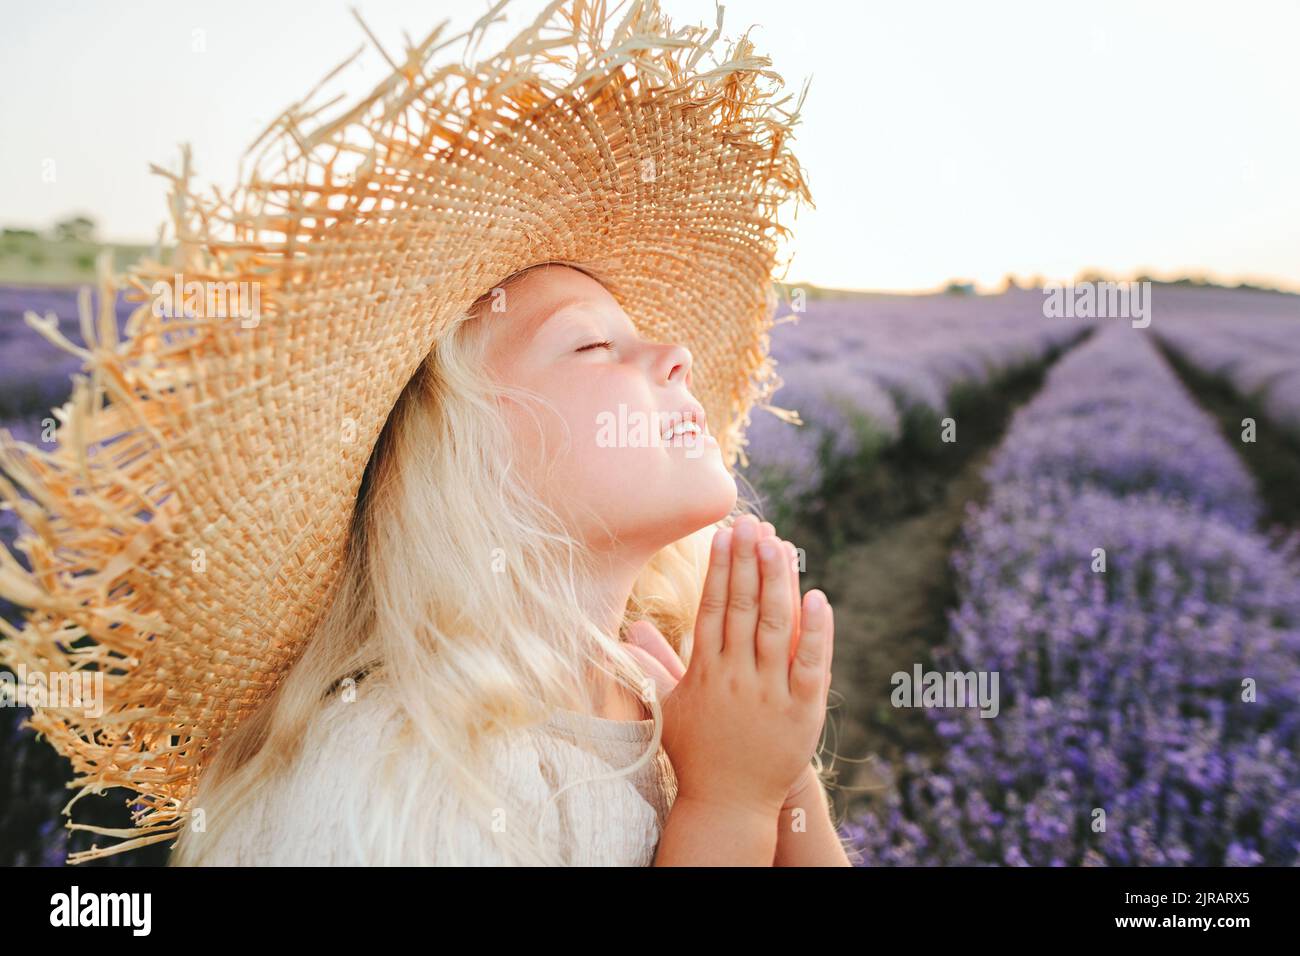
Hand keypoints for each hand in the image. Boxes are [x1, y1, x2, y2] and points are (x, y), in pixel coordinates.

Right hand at [623, 516, 833, 816]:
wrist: (730, 805)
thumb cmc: (697, 754)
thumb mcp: (668, 708)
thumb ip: (653, 666)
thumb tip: (627, 631)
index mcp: (704, 673)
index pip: (712, 609)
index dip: (719, 568)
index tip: (724, 533)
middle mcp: (736, 678)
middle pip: (742, 609)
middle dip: (748, 562)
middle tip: (754, 523)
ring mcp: (770, 694)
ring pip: (775, 628)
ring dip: (777, 582)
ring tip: (780, 543)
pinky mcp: (802, 711)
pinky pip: (812, 664)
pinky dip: (816, 631)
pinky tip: (818, 596)